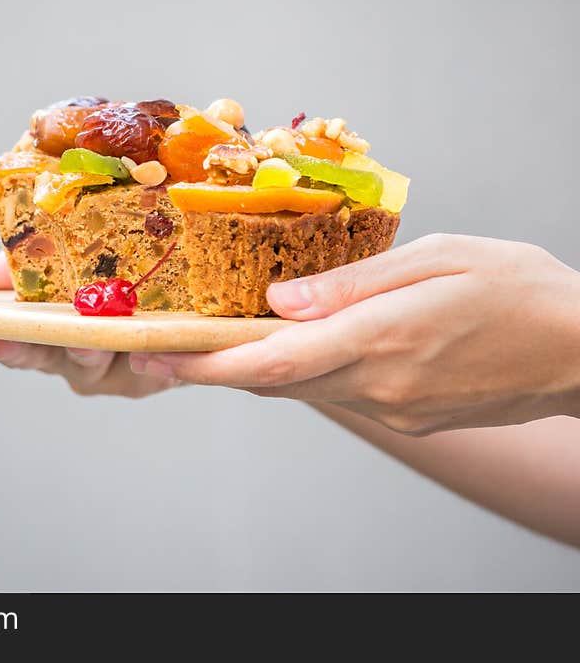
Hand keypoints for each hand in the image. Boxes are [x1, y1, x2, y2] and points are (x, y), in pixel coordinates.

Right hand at [0, 253, 177, 397]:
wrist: (188, 288)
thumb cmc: (118, 262)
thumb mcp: (66, 246)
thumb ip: (21, 264)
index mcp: (34, 318)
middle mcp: (60, 347)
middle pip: (24, 353)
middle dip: (7, 347)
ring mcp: (100, 365)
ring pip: (82, 362)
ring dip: (79, 350)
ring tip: (83, 336)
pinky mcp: (144, 376)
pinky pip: (138, 373)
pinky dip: (140, 362)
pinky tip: (143, 352)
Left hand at [130, 234, 579, 434]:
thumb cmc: (519, 289)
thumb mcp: (438, 259)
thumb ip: (351, 284)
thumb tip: (279, 300)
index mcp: (382, 338)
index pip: (272, 360)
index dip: (208, 363)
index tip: (158, 357)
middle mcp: (379, 386)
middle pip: (274, 381)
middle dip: (215, 368)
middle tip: (166, 350)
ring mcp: (393, 410)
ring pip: (301, 390)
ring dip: (255, 370)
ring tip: (216, 343)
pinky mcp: (406, 418)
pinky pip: (336, 395)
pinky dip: (301, 373)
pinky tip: (294, 347)